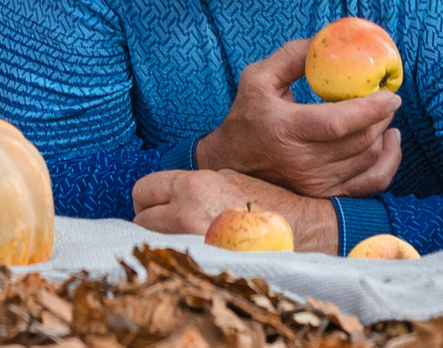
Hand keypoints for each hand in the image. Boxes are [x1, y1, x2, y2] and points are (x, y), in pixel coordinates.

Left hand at [132, 167, 337, 251]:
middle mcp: (187, 213)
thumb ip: (191, 184)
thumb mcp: (225, 176)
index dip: (149, 198)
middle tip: (171, 224)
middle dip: (151, 221)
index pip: (143, 190)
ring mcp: (195, 243)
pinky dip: (180, 259)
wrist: (300, 230)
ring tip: (187, 238)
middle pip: (141, 220)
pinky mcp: (206, 266)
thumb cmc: (265, 200)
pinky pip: (176, 262)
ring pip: (154, 244)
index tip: (158, 204)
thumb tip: (167, 195)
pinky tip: (198, 254)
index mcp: (193, 186)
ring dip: (163, 241)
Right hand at [194, 39, 401, 195]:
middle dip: (382, 117)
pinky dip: (388, 164)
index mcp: (286, 129)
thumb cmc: (247, 115)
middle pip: (359, 142)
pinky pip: (370, 185)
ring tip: (384, 113)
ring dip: (383, 134)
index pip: (338, 123)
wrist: (233, 162)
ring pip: (368, 161)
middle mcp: (304, 162)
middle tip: (389, 96)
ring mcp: (317, 184)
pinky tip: (390, 142)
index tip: (389, 92)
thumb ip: (291, 57)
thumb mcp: (258, 77)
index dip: (369, 109)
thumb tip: (325, 41)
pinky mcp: (326, 195)